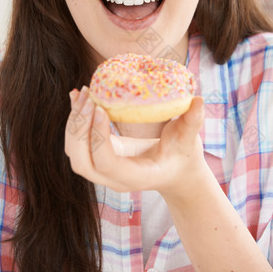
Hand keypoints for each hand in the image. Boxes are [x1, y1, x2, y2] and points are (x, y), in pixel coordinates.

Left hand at [64, 86, 205, 196]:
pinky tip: (76, 96)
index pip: (107, 162)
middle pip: (82, 161)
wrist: (175, 171)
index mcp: (136, 176)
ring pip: (74, 153)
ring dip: (74, 123)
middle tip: (89, 98)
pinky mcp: (98, 157)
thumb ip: (193, 122)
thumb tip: (198, 100)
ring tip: (83, 93)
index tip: (101, 108)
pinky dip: (74, 119)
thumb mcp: (190, 140)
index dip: (99, 137)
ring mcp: (103, 170)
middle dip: (80, 129)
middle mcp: (114, 178)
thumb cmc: (183, 155)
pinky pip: (77, 142)